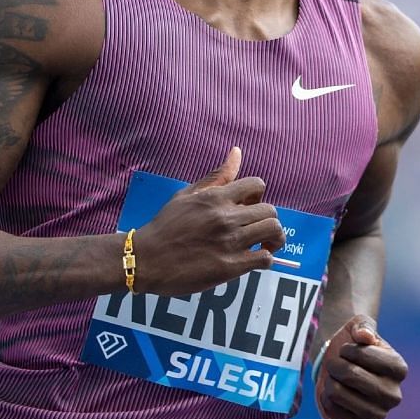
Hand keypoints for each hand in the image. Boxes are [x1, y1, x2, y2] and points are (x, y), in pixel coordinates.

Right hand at [131, 147, 284, 295]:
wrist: (146, 259)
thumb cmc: (165, 226)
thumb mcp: (186, 195)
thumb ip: (215, 177)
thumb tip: (237, 152)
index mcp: (214, 197)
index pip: (257, 185)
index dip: (258, 195)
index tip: (248, 206)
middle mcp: (225, 217)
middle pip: (270, 211)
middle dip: (267, 219)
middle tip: (256, 228)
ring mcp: (229, 242)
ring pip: (273, 232)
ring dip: (273, 239)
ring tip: (263, 244)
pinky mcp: (230, 266)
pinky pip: (265, 258)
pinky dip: (265, 258)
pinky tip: (253, 259)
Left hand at [315, 315, 407, 418]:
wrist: (340, 366)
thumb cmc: (352, 344)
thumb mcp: (358, 326)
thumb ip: (363, 326)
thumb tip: (364, 336)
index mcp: (398, 368)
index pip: (364, 354)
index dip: (348, 349)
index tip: (347, 350)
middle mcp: (394, 395)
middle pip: (350, 375)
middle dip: (335, 364)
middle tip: (337, 364)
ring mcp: (380, 415)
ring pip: (337, 394)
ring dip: (329, 382)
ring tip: (336, 380)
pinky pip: (334, 415)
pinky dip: (326, 401)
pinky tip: (333, 396)